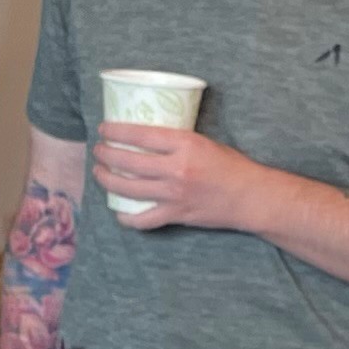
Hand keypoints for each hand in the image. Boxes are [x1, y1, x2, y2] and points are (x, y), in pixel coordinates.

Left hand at [91, 120, 276, 233]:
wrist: (250, 197)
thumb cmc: (231, 166)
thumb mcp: (205, 142)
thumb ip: (177, 141)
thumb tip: (147, 137)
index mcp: (185, 144)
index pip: (140, 135)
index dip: (116, 131)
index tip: (104, 129)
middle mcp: (176, 169)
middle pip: (128, 161)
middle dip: (106, 154)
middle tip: (98, 150)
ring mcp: (174, 194)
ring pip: (129, 188)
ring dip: (107, 179)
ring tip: (99, 172)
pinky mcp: (176, 215)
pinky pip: (143, 220)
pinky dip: (127, 217)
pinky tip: (119, 210)